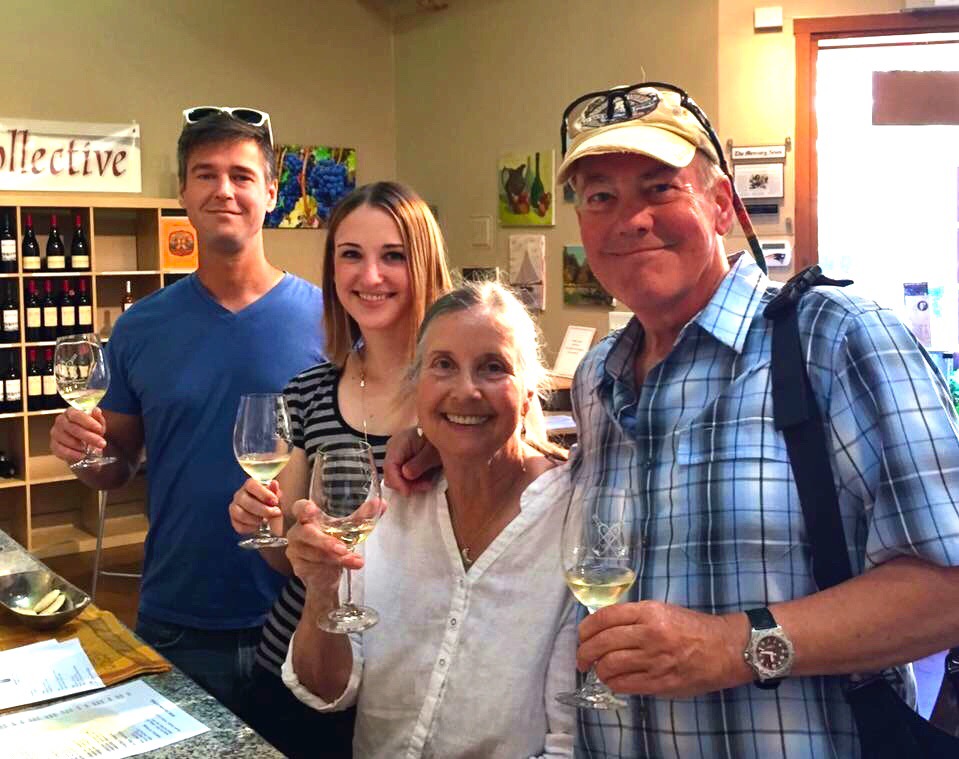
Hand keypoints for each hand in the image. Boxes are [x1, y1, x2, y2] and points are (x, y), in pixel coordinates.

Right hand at [50, 407, 106, 464]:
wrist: (84, 444)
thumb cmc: (90, 430)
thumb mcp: (97, 424)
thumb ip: (98, 418)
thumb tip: (97, 410)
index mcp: (71, 412)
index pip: (76, 415)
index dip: (88, 422)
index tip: (99, 429)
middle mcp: (60, 421)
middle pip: (72, 428)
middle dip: (88, 437)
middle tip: (102, 444)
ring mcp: (55, 433)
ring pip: (66, 439)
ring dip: (80, 446)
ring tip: (91, 449)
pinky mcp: (53, 445)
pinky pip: (60, 450)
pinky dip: (72, 454)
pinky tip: (82, 455)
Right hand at [229, 478, 283, 535]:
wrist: (267, 517)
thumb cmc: (271, 502)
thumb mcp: (275, 495)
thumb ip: (274, 491)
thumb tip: (274, 484)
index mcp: (250, 485)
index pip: (252, 485)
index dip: (264, 493)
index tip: (275, 501)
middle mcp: (240, 495)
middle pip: (247, 502)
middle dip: (264, 510)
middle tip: (276, 513)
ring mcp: (234, 508)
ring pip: (242, 515)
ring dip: (257, 519)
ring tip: (267, 521)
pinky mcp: (234, 521)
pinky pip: (240, 526)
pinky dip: (252, 528)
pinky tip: (259, 526)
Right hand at [286, 498, 364, 598]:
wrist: (327, 573)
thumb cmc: (333, 544)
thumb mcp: (349, 529)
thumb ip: (363, 515)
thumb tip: (381, 503)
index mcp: (308, 517)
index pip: (300, 507)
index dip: (304, 508)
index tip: (312, 510)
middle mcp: (298, 531)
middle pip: (306, 532)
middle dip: (325, 541)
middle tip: (342, 548)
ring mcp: (297, 550)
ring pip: (315, 552)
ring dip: (337, 557)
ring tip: (354, 559)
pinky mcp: (299, 566)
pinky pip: (315, 565)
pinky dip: (335, 565)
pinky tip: (350, 564)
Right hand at [383, 427, 440, 494]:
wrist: (444, 435)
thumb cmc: (438, 441)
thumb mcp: (432, 452)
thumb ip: (419, 464)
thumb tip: (406, 474)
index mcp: (398, 442)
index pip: (389, 466)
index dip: (397, 482)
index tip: (407, 492)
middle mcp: (393, 449)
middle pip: (390, 475)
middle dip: (406, 485)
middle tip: (424, 486)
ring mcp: (395, 456)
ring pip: (395, 478)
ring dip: (410, 485)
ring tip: (427, 483)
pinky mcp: (401, 462)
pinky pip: (401, 476)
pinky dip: (411, 482)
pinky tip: (423, 479)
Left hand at [576, 601, 749, 697]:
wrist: (726, 648)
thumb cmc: (693, 627)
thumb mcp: (662, 610)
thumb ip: (634, 617)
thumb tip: (603, 628)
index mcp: (648, 611)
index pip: (604, 618)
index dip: (585, 629)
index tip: (581, 637)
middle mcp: (649, 633)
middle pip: (601, 643)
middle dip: (584, 653)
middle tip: (581, 659)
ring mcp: (654, 660)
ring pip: (610, 665)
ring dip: (598, 670)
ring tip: (598, 671)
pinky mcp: (660, 682)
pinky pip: (625, 684)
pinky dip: (613, 683)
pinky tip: (614, 680)